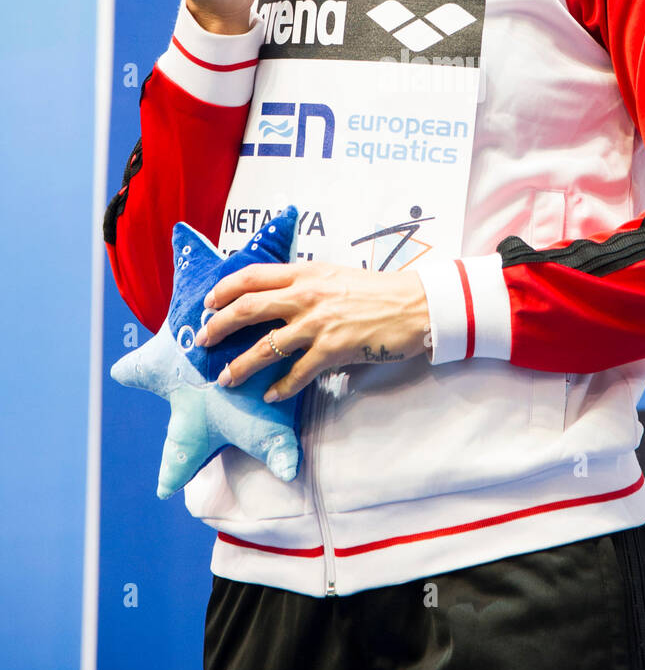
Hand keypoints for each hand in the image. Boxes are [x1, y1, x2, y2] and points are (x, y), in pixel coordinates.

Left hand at [193, 261, 431, 400]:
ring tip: (225, 380)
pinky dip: (281, 388)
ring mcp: (319, 323)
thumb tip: (278, 300)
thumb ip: (306, 285)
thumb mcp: (335, 276)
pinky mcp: (334, 349)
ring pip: (266, 346)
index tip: (208, 303)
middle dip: (219, 327)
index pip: (252, 276)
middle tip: (203, 342)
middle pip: (248, 308)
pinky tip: (271, 396)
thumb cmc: (378, 291)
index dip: (224, 289)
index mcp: (306, 273)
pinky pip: (298, 373)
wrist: (415, 305)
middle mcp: (307, 295)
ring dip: (241, 366)